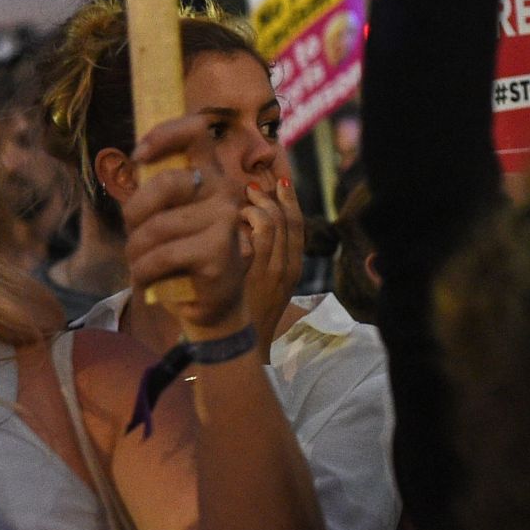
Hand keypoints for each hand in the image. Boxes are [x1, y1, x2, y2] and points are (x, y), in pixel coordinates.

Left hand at [122, 116, 255, 342]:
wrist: (209, 305)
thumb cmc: (180, 256)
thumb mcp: (165, 215)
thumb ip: (156, 189)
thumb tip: (136, 158)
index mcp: (211, 175)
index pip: (196, 131)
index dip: (164, 134)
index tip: (139, 156)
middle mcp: (225, 191)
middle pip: (165, 182)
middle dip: (134, 213)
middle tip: (133, 237)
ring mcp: (226, 219)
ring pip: (157, 226)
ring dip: (136, 250)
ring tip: (140, 263)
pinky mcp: (218, 251)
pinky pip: (162, 255)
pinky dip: (144, 270)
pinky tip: (148, 277)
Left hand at [237, 178, 305, 338]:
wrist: (238, 345)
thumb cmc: (245, 313)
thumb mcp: (263, 285)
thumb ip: (263, 258)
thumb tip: (251, 226)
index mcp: (293, 268)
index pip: (298, 225)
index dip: (289, 200)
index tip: (277, 184)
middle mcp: (288, 267)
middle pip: (289, 219)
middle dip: (272, 196)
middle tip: (252, 186)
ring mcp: (272, 270)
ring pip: (273, 222)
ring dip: (256, 205)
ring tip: (241, 201)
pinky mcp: (254, 273)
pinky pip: (257, 235)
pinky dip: (246, 219)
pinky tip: (231, 219)